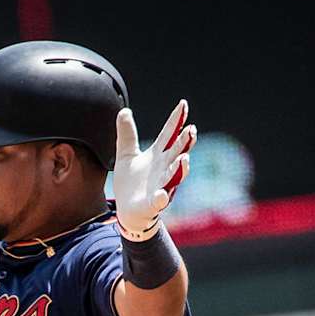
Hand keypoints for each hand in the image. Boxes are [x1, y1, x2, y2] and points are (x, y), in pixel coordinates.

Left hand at [113, 99, 196, 240]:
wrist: (126, 211)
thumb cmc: (130, 183)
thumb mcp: (126, 155)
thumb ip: (126, 134)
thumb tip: (123, 110)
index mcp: (158, 155)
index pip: (170, 134)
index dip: (176, 120)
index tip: (183, 104)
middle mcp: (164, 169)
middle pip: (177, 152)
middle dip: (185, 143)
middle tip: (191, 130)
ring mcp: (161, 186)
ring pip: (174, 176)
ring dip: (180, 168)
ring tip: (184, 158)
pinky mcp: (153, 204)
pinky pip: (159, 201)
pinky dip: (161, 198)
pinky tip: (162, 194)